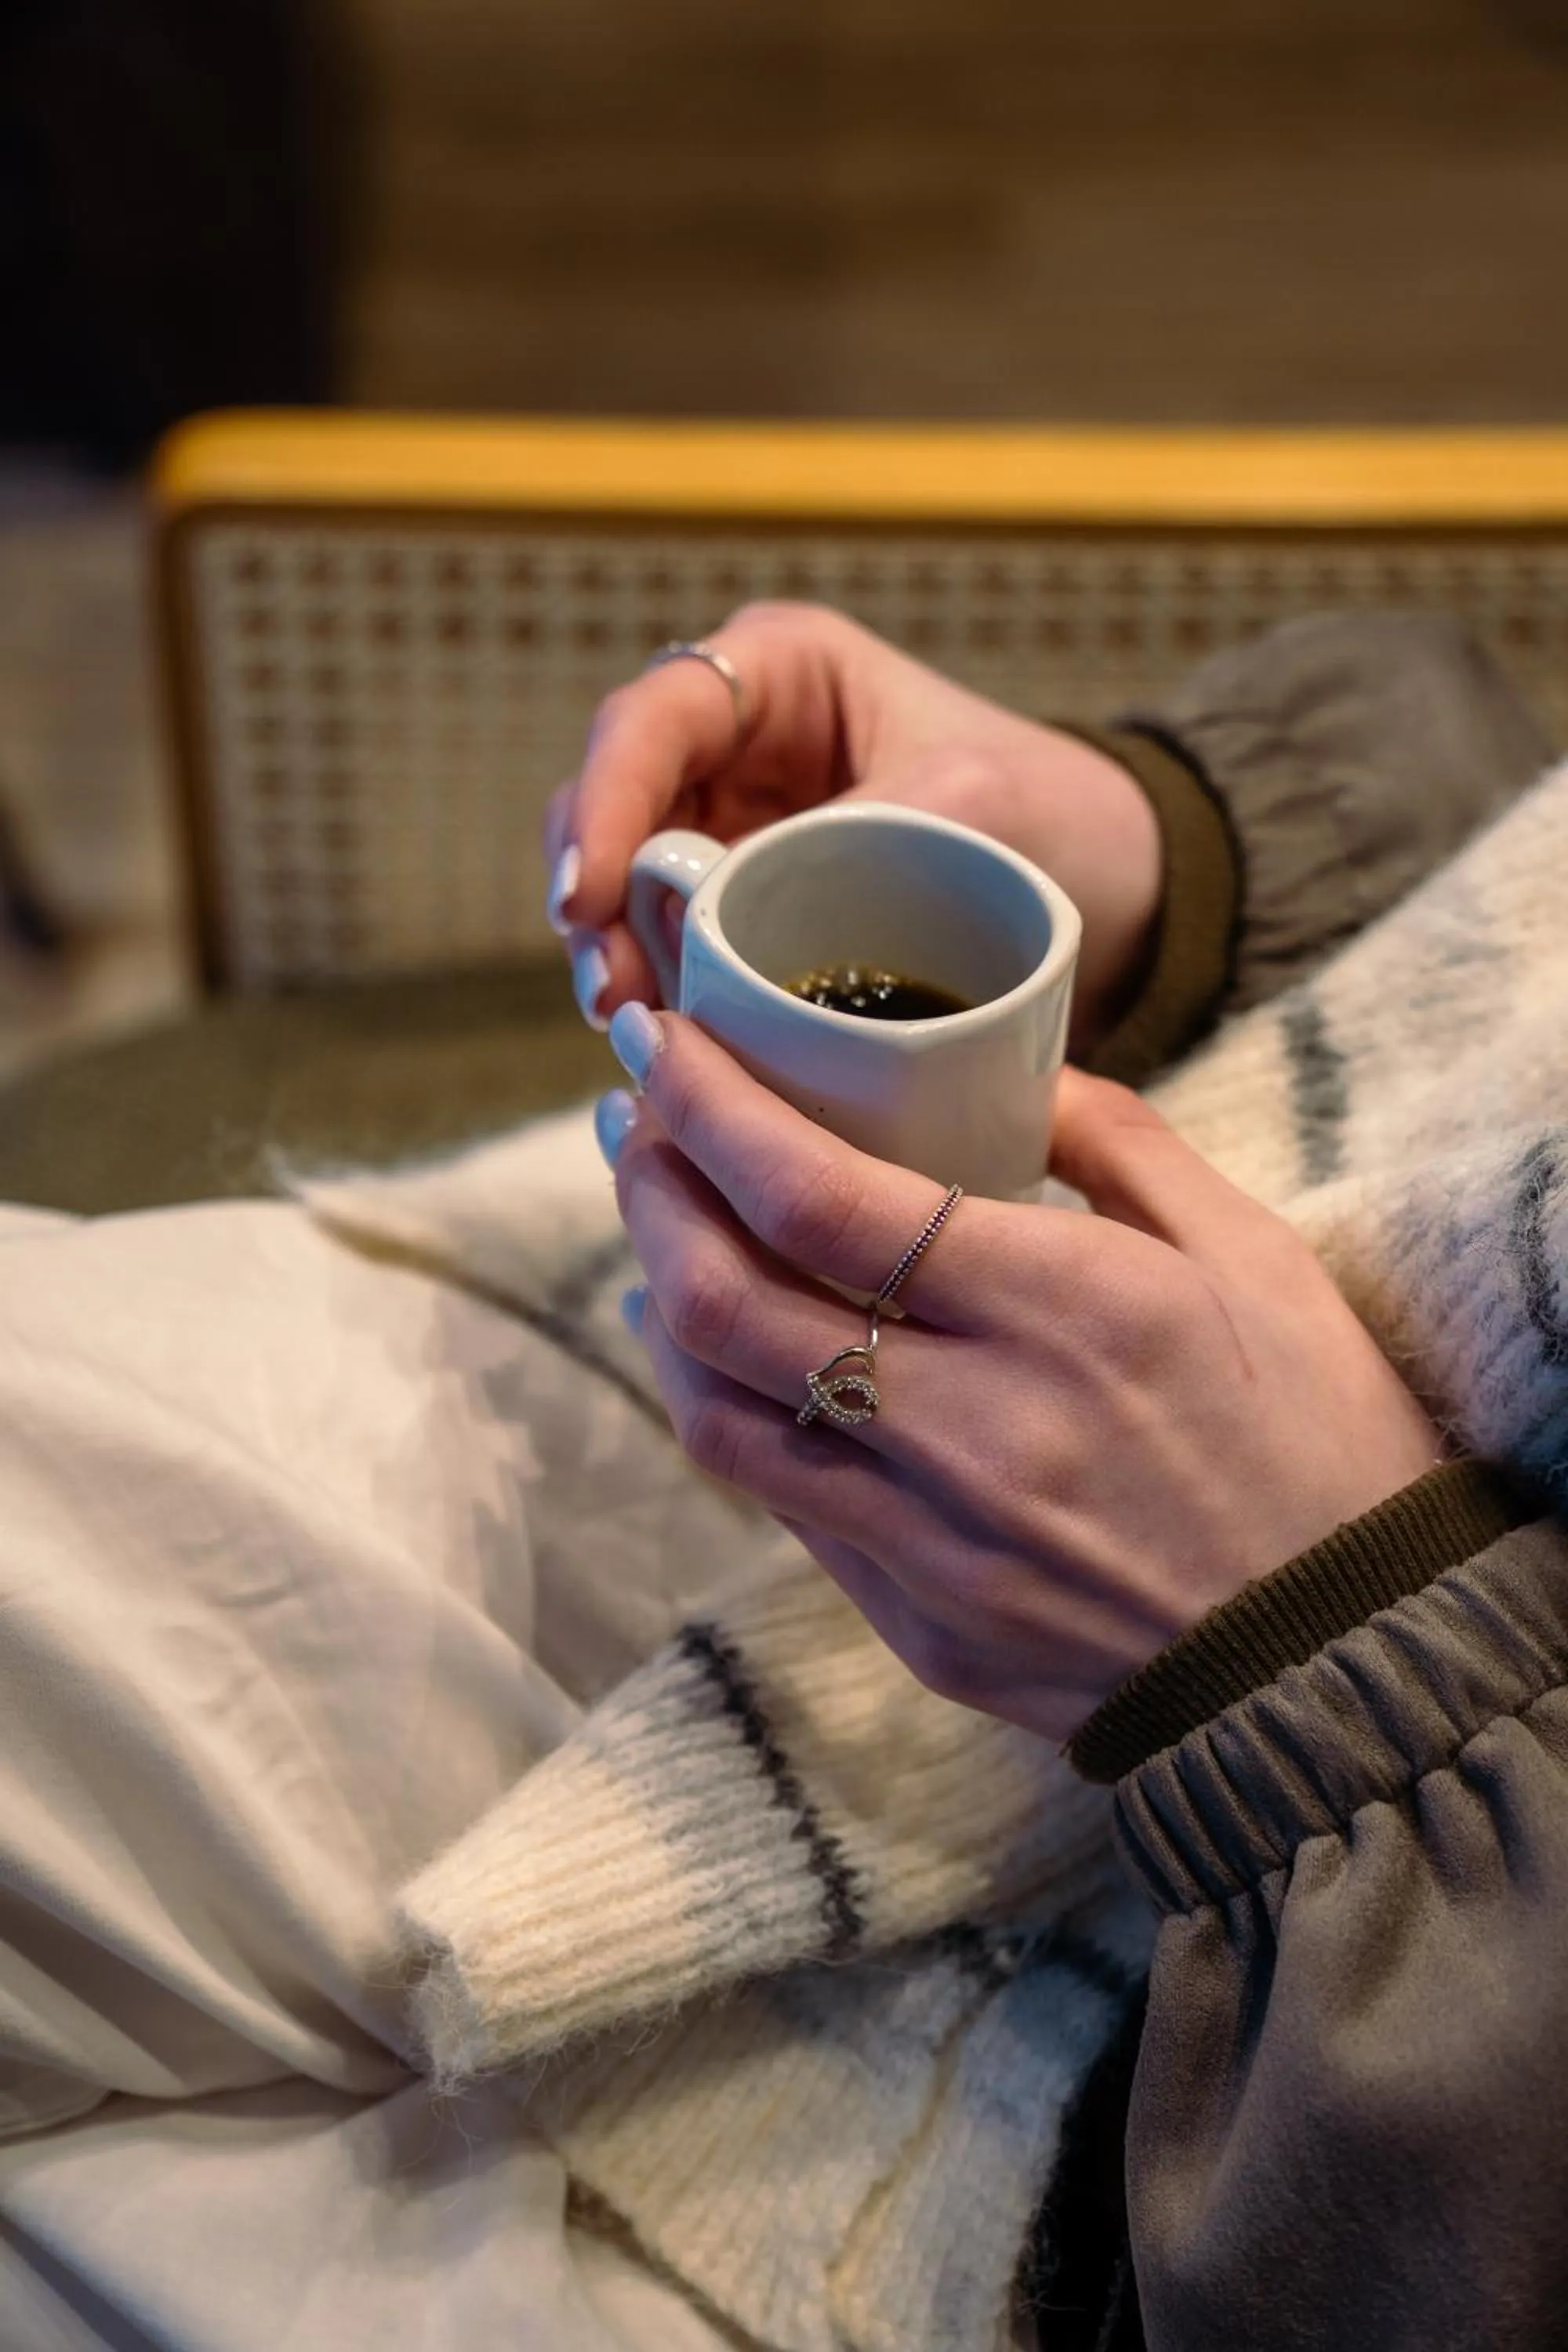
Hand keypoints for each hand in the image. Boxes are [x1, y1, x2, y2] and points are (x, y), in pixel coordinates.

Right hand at [547, 603, 1160, 1056]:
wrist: (1120, 889)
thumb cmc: (1057, 812)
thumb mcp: (969, 804)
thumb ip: (848, 837)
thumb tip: (725, 902)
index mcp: (781, 672)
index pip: (655, 718)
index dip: (607, 800)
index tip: (589, 893)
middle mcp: (736, 740)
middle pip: (615, 805)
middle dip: (597, 899)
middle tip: (612, 992)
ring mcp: (733, 826)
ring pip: (628, 884)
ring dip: (618, 956)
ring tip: (633, 1029)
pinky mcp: (747, 909)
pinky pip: (678, 948)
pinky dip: (665, 995)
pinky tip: (668, 1050)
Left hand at [599, 1009, 1442, 1742]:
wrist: (1346, 1671)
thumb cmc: (1317, 1442)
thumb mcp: (1253, 1256)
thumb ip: (1121, 1144)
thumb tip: (1015, 1071)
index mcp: (1058, 1314)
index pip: (816, 1197)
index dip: (708, 1110)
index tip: (658, 1041)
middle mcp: (968, 1431)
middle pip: (725, 1301)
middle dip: (650, 1188)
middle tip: (635, 1119)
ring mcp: (926, 1544)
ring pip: (716, 1413)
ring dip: (659, 1302)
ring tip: (660, 1224)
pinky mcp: (912, 1623)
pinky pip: (778, 1502)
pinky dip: (726, 1406)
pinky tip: (722, 1349)